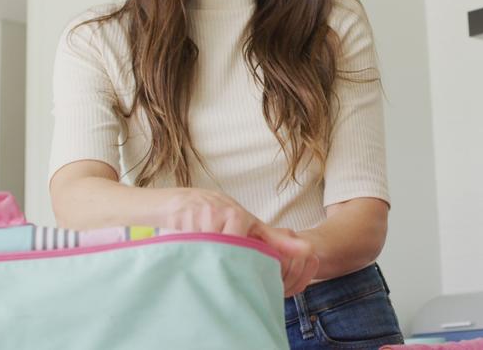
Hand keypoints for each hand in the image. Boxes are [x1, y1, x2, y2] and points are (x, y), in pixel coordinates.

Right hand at [159, 189, 318, 296]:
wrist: (184, 201)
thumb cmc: (224, 215)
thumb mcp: (251, 225)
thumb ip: (278, 240)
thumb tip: (309, 250)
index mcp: (236, 217)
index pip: (242, 248)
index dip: (242, 262)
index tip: (240, 276)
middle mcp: (214, 216)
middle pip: (222, 254)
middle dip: (223, 267)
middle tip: (224, 282)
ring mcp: (192, 222)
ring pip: (201, 255)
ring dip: (205, 267)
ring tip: (208, 276)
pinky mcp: (172, 230)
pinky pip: (182, 253)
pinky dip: (187, 262)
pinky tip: (191, 268)